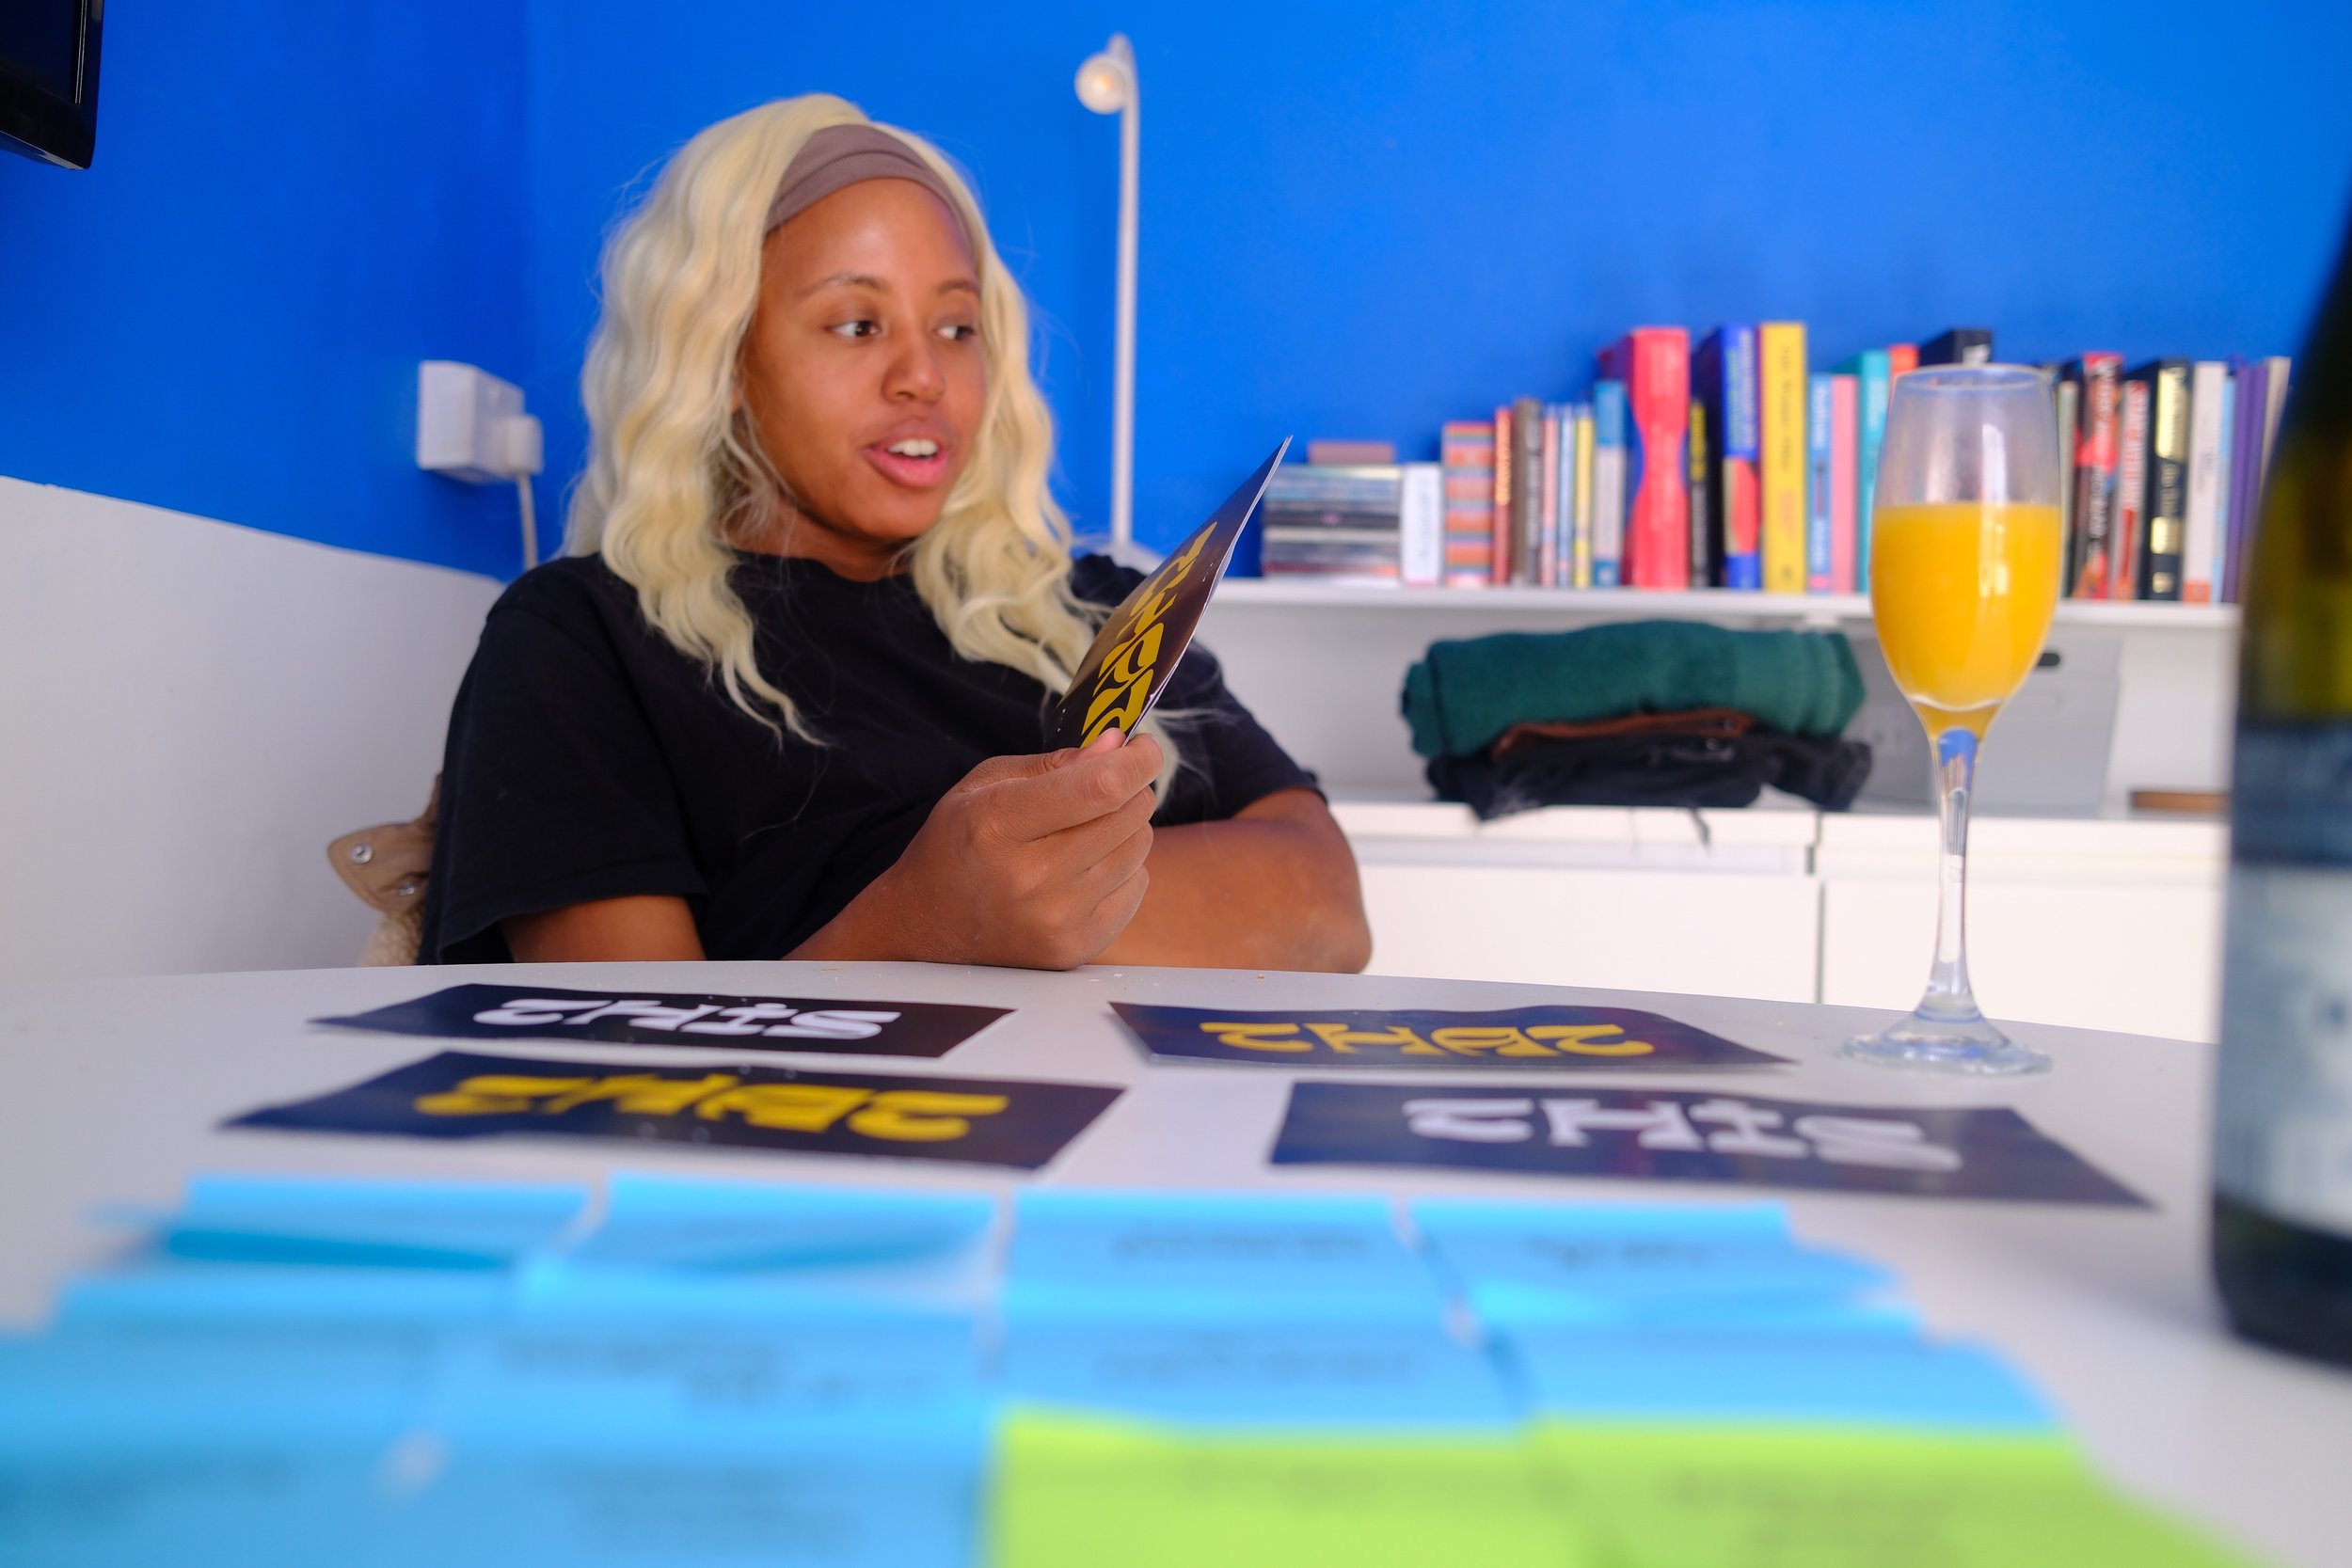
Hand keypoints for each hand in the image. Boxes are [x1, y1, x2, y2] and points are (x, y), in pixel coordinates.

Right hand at [805, 731, 1161, 969]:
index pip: (1100, 788)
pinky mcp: (1075, 949)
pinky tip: (1081, 872)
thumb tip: (1118, 744)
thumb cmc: (960, 843)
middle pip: (1129, 814)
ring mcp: (1055, 920)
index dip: (1136, 761)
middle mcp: (1029, 878)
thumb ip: (1056, 763)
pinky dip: (1122, 870)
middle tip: (1105, 787)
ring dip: (1124, 830)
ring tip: (1081, 834)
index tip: (1144, 748)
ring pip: (1140, 848)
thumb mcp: (987, 785)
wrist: (925, 926)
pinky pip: (1137, 887)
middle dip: (1129, 789)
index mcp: (998, 825)